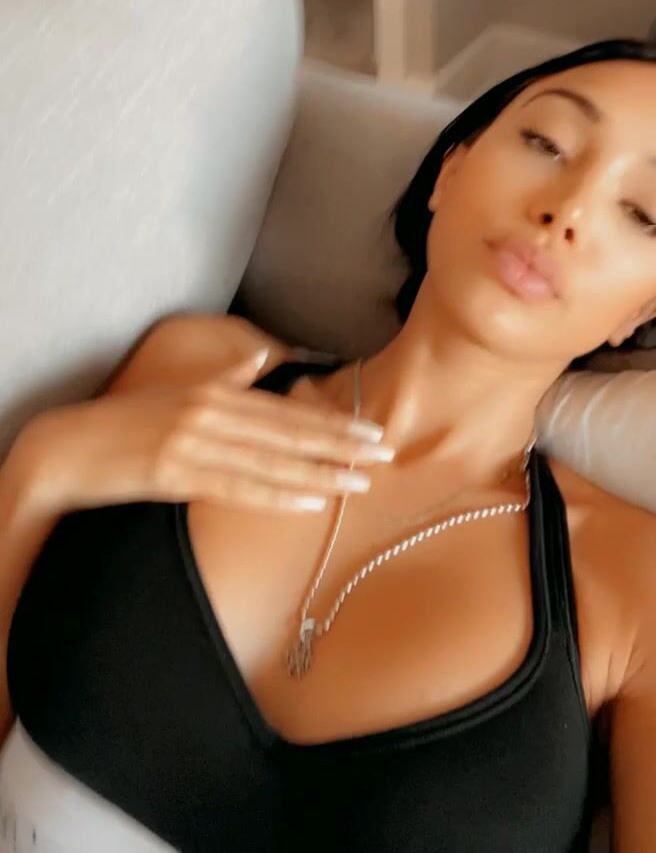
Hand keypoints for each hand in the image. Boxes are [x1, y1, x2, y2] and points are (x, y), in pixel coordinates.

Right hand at [12, 350, 392, 517]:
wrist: (68, 447)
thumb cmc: (127, 421)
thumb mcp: (177, 389)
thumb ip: (223, 376)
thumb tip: (261, 357)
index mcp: (215, 390)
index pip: (287, 409)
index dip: (333, 421)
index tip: (373, 431)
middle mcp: (210, 410)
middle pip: (288, 432)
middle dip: (340, 445)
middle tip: (386, 454)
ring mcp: (192, 441)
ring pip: (269, 462)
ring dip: (319, 474)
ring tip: (358, 484)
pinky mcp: (172, 472)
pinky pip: (234, 487)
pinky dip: (274, 496)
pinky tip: (308, 502)